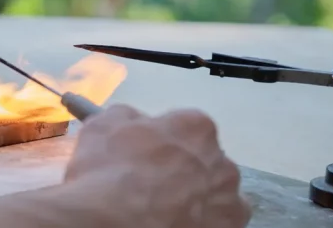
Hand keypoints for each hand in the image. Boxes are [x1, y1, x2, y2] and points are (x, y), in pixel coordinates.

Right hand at [59, 105, 250, 227]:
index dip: (163, 140)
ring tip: (166, 207)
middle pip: (204, 159)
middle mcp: (221, 161)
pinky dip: (204, 222)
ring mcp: (229, 201)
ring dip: (198, 196)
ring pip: (217, 194)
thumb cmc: (107, 170)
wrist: (113, 221)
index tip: (146, 152)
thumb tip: (135, 120)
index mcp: (195, 127)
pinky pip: (221, 223)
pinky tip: (178, 222)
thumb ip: (127, 116)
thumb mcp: (103, 125)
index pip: (186, 126)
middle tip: (153, 182)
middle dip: (183, 167)